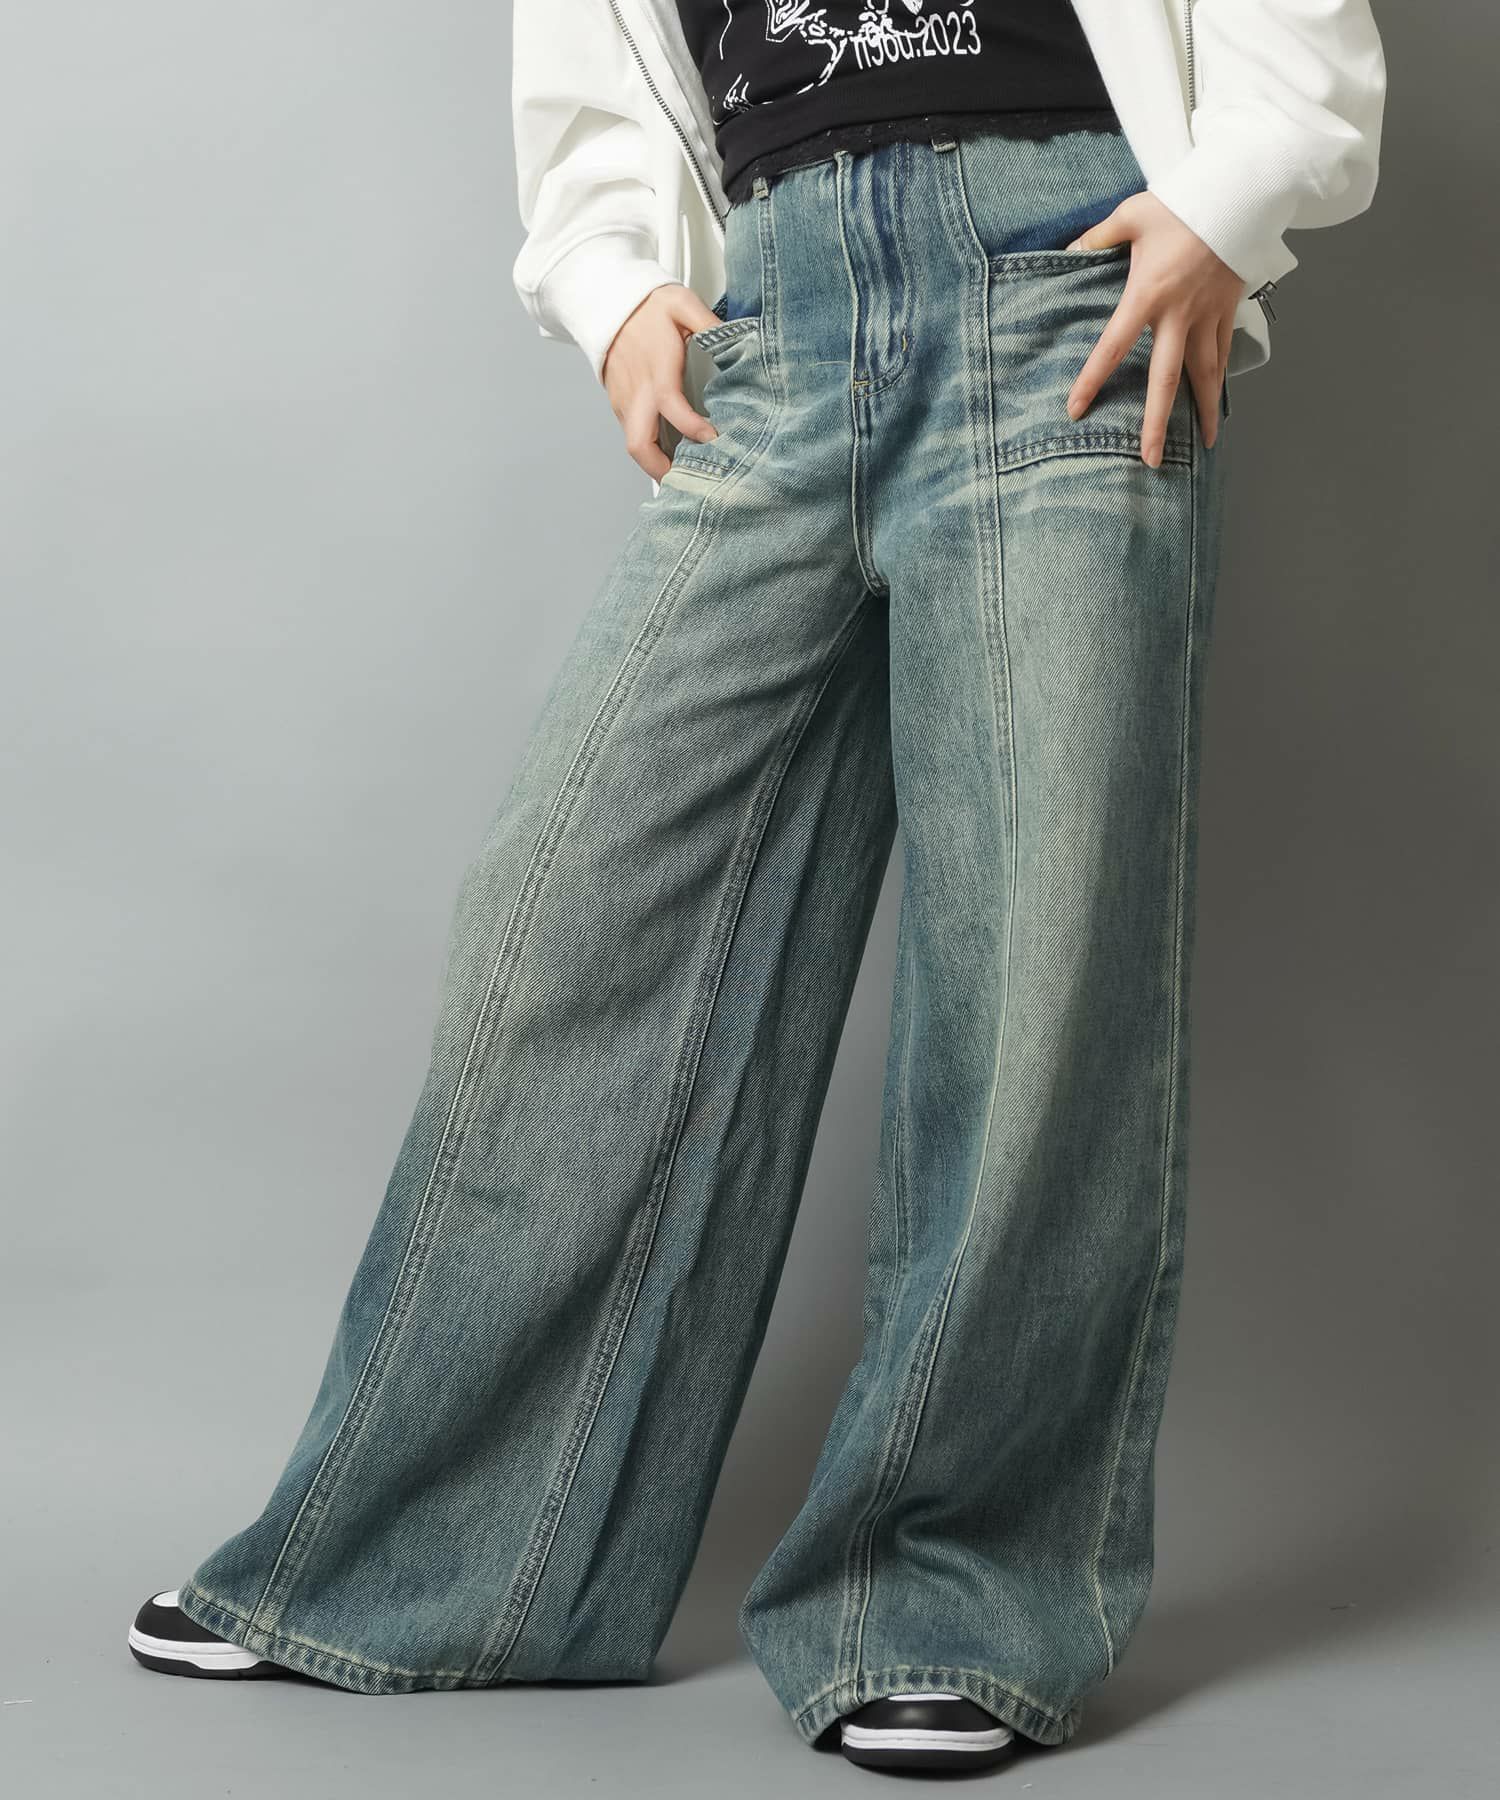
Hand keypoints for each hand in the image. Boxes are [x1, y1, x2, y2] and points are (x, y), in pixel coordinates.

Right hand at [602, 284, 723, 479]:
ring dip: (656, 464)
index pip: (672, 409)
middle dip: (663, 470)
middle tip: (691, 480)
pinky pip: (632, 434)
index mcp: (656, 372)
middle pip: (640, 446)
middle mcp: (636, 393)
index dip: (693, 430)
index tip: (715, 439)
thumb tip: (738, 341)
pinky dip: (649, 449)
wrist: (608, 301)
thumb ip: (710, 325)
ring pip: (634, 446)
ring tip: (685, 472)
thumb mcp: (682, 305)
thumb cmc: (647, 306)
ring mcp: (624, 401)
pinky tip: (670, 452)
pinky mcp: (619, 404)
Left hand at [1063, 192, 1245, 463]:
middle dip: (1158, 423)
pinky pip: (1224, 353)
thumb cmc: (1184, 202)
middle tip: (1152, 460)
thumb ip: (1097, 238)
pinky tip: (1216, 402)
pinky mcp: (1229, 309)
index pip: (1113, 346)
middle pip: (1166, 379)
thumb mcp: (1132, 214)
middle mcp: (1179, 314)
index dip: (1092, 379)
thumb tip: (1066, 251)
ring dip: (1205, 411)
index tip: (1076, 410)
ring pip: (1205, 374)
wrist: (1243, 191)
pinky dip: (1220, 379)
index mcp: (1148, 294)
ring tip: (1205, 444)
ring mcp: (1208, 315)